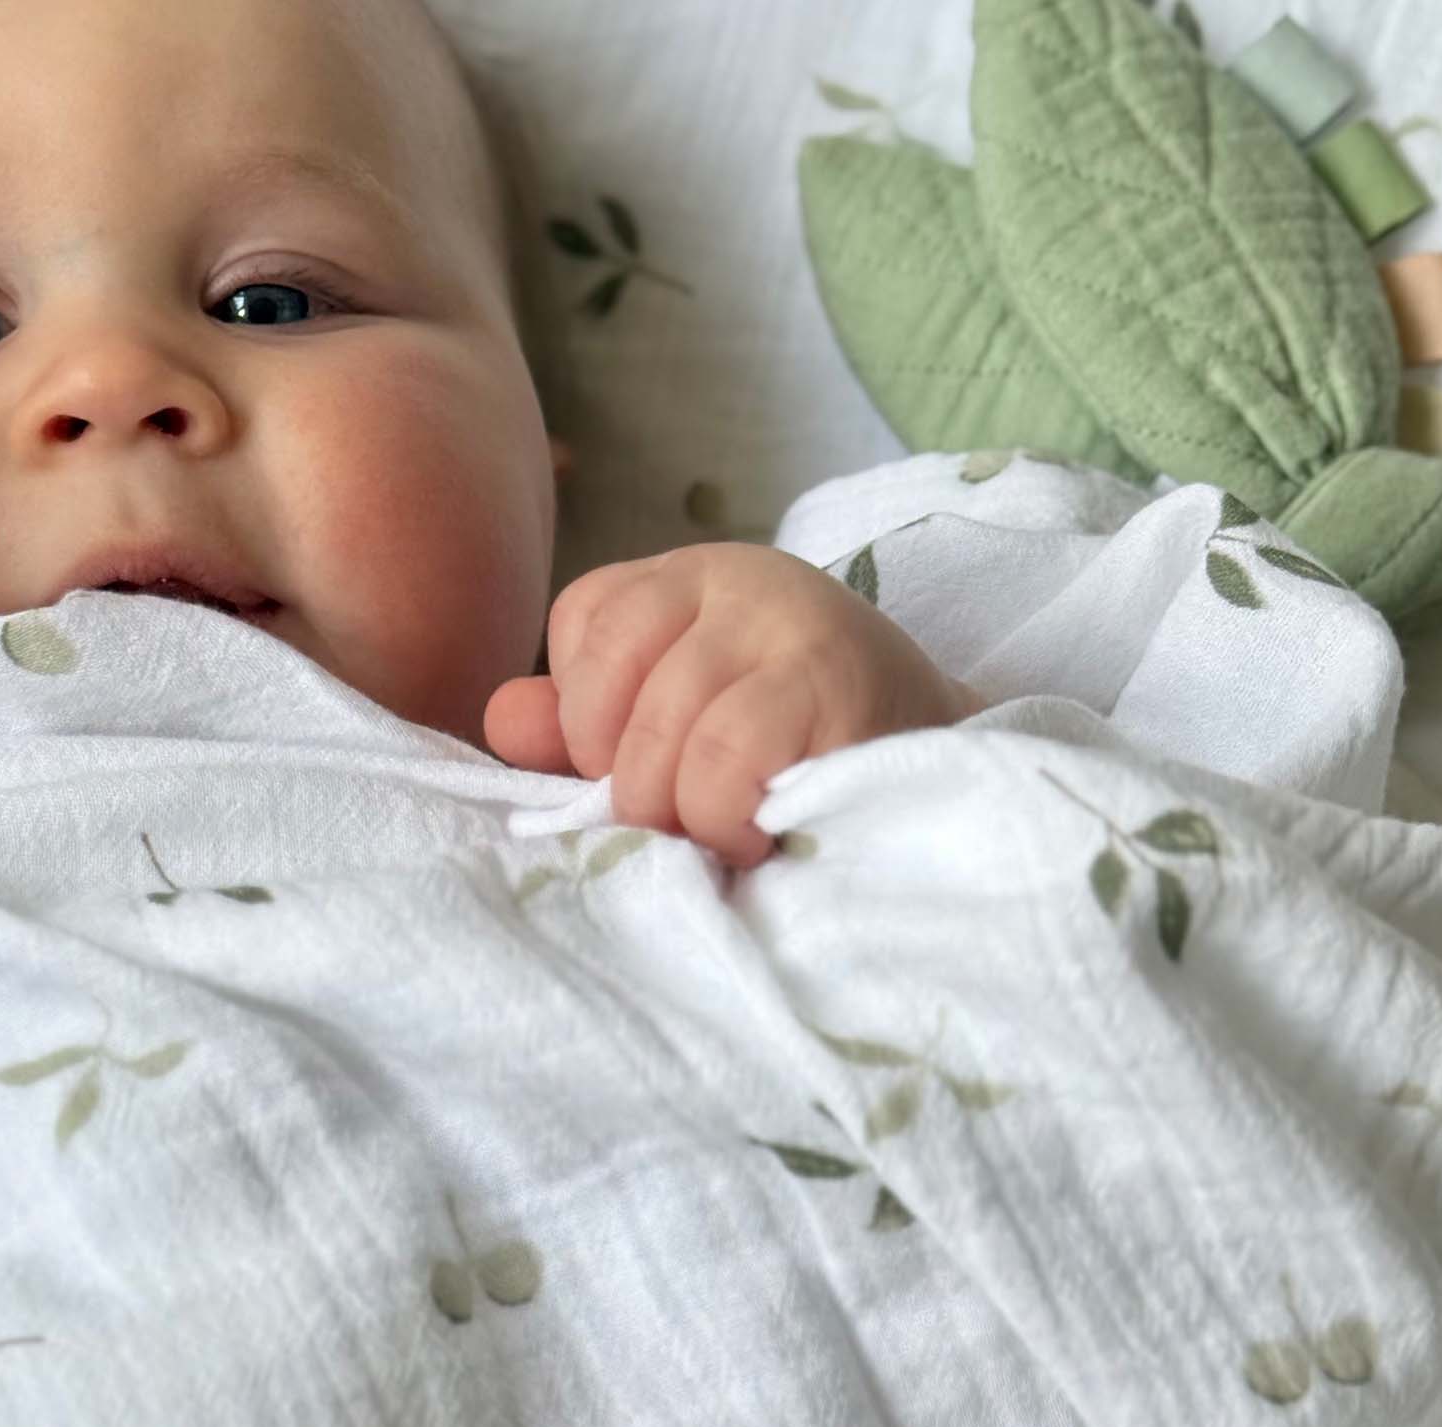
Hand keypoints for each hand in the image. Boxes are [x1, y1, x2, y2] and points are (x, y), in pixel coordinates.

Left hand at [485, 544, 983, 869]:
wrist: (938, 765)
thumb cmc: (791, 753)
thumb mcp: (675, 729)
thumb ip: (579, 728)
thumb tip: (503, 721)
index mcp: (682, 579)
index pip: (582, 623)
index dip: (588, 720)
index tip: (641, 765)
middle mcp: (733, 578)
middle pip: (603, 691)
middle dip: (626, 785)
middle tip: (683, 821)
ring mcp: (784, 620)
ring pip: (657, 733)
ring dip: (678, 814)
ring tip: (725, 834)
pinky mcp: (830, 680)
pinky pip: (723, 757)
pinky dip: (722, 817)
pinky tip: (758, 834)